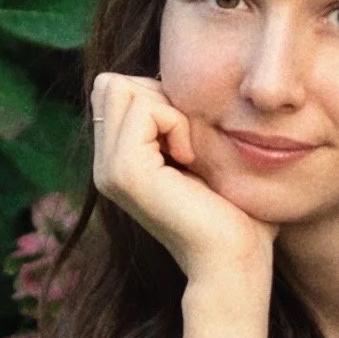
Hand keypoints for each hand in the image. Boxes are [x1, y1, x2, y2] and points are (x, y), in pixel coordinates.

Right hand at [91, 73, 276, 284]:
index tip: (187, 140)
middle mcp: (104, 166)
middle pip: (112, 83)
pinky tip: (189, 160)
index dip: (157, 96)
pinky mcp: (124, 172)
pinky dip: (176, 122)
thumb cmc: (234, 211)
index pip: (116, 88)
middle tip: (187, 143)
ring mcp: (108, 170)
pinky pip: (145, 109)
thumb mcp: (202, 153)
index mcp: (118, 161)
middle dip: (158, 96)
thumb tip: (174, 78)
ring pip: (123, 89)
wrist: (234, 259)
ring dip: (169, 110)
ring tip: (189, 154)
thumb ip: (178, 121)